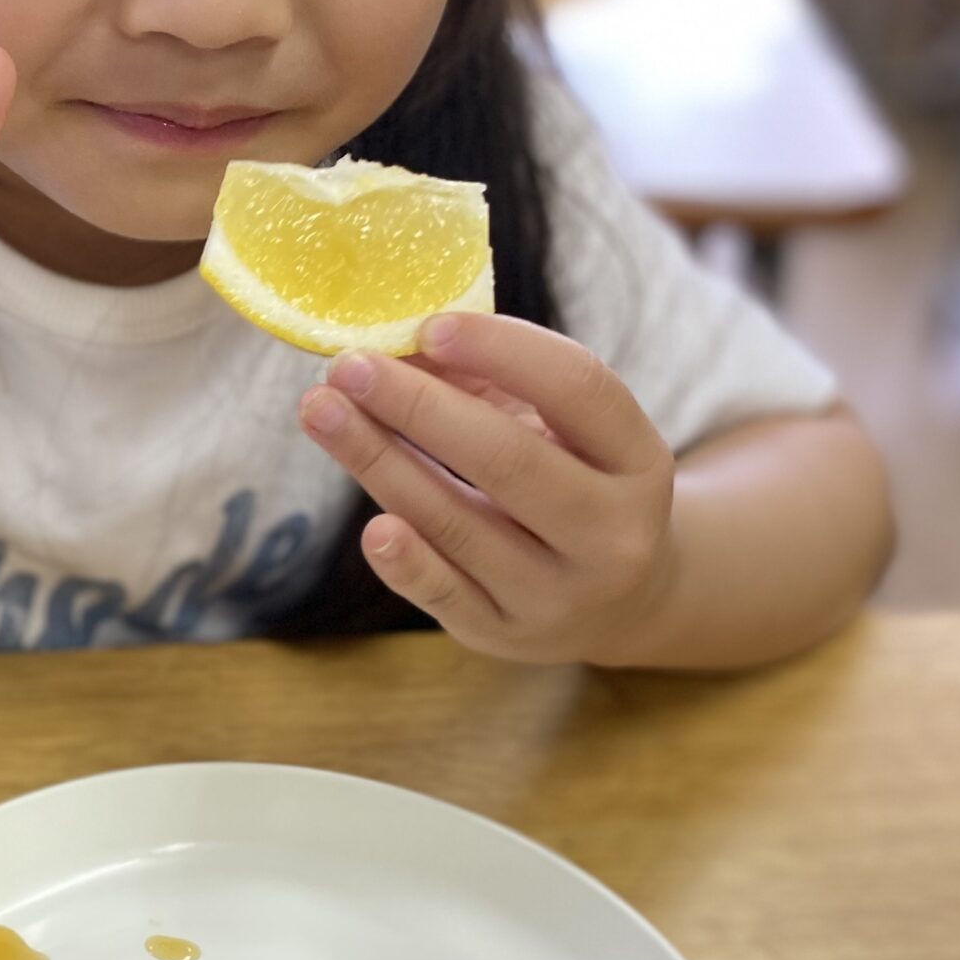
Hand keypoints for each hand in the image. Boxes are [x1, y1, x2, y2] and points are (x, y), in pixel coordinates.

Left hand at [297, 312, 677, 664]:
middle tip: (348, 366)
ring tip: (321, 412)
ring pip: (461, 525)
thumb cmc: (571, 483)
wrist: (616, 602)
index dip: (504, 350)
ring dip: (381, 462)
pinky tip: (371, 527)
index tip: (429, 326)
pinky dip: (406, 561)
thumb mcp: (561, 430)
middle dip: (419, 407)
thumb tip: (401, 350)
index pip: (579, 389)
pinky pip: (444, 595)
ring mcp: (559, 593)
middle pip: (510, 460)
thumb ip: (491, 384)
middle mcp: (612, 533)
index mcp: (638, 460)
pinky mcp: (504, 632)